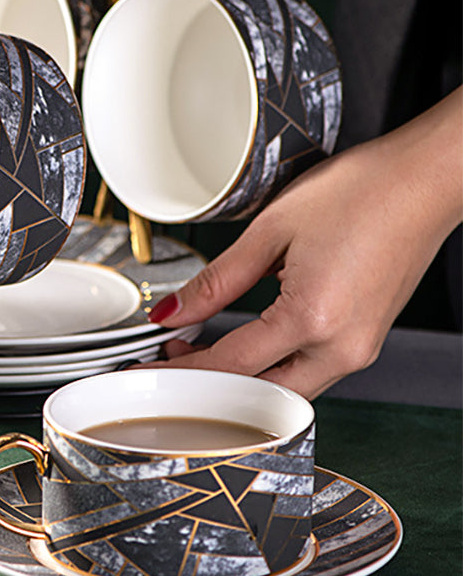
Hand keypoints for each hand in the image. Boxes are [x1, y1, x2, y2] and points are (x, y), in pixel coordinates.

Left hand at [147, 88, 462, 398]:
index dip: (179, 372)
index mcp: (313, 318)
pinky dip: (270, 368)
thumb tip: (173, 311)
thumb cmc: (364, 191)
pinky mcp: (366, 341)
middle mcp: (342, 347)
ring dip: (240, 380)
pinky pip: (308, 373)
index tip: (146, 370)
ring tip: (200, 350)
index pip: (228, 365)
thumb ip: (216, 281)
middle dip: (208, 387)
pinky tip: (243, 345)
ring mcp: (359, 349)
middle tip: (171, 360)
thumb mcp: (272, 230)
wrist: (429, 179)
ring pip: (285, 391)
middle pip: (258, 395)